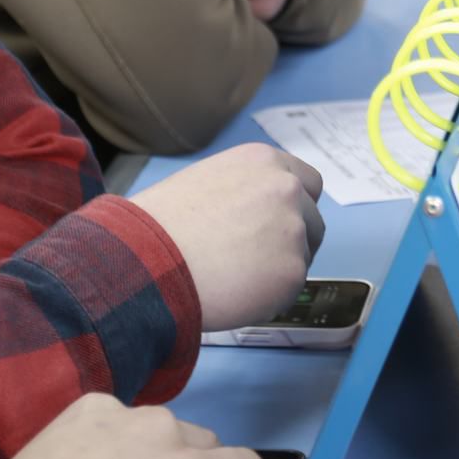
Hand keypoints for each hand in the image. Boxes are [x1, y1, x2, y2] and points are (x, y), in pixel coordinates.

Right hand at [129, 143, 324, 329]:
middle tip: (259, 261)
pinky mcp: (293, 272)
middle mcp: (286, 188)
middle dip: (293, 240)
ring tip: (233, 278)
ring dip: (278, 269)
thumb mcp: (205, 182)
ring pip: (303, 256)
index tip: (279, 226)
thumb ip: (244, 191)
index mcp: (263, 161)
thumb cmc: (159, 226)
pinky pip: (289, 289)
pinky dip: (268, 297)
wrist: (145, 260)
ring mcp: (293, 229)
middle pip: (313, 220)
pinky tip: (233, 295)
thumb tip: (256, 215)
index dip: (295, 208)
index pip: (307, 183)